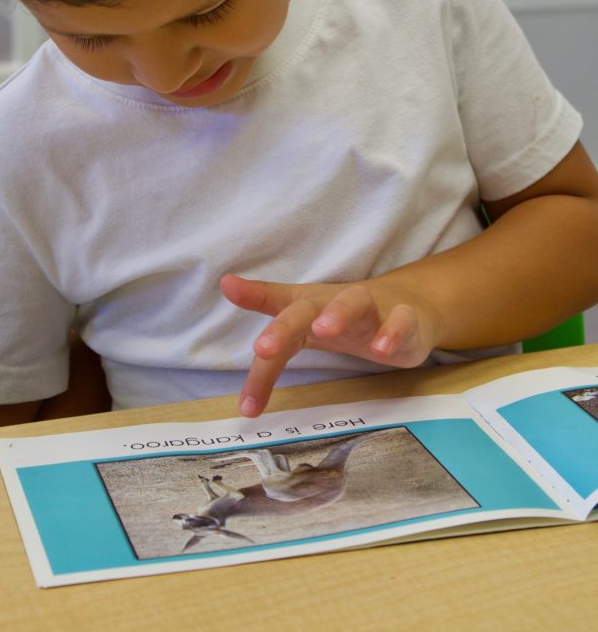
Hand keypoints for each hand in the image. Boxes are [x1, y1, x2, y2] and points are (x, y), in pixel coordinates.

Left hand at [220, 274, 434, 417]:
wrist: (407, 309)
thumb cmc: (345, 317)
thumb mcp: (303, 316)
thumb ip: (267, 306)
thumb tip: (224, 282)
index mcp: (308, 306)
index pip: (276, 320)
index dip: (255, 325)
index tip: (233, 325)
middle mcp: (334, 303)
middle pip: (305, 308)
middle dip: (284, 326)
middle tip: (263, 347)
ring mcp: (371, 310)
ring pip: (354, 303)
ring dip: (338, 314)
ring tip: (324, 330)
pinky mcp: (403, 320)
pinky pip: (399, 322)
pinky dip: (391, 332)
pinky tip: (383, 349)